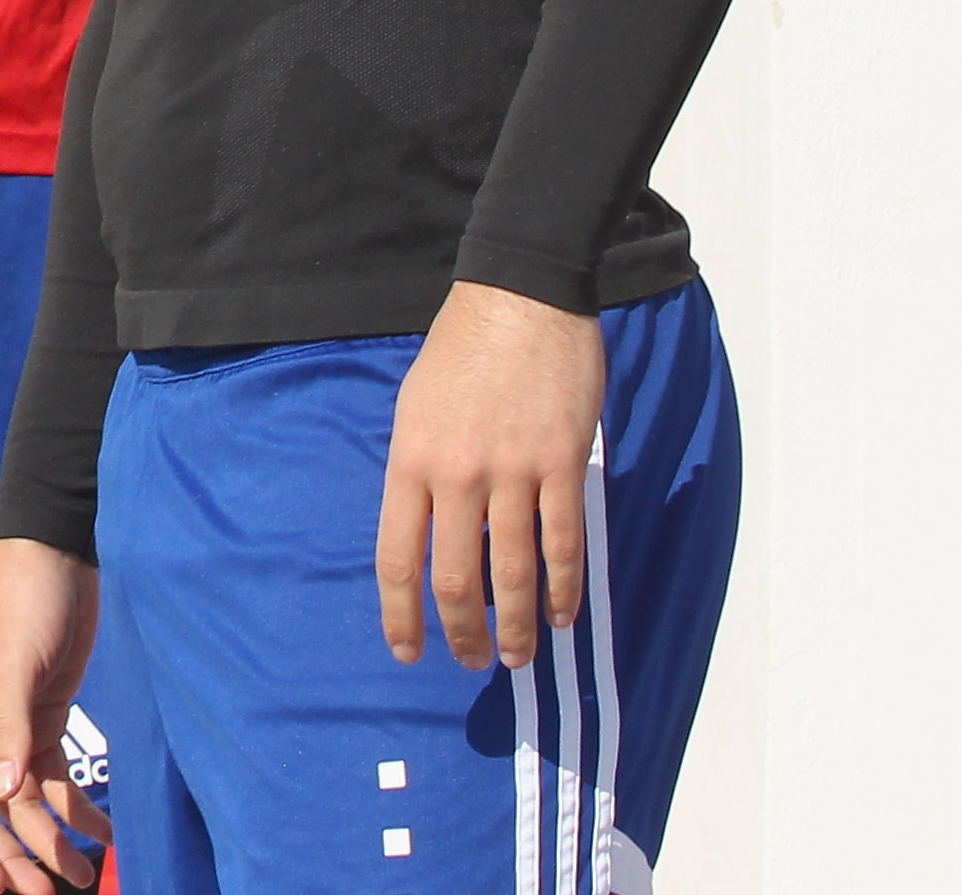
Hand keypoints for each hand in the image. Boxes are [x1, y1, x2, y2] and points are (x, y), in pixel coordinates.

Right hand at [0, 539, 107, 892]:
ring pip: (25, 803)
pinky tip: (106, 832)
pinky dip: (79, 809)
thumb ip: (9, 732)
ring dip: (51, 841)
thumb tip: (8, 798)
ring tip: (86, 878)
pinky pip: (57, 779)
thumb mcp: (13, 665)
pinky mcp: (46, 720)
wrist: (57, 557)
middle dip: (16, 856)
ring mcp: (11, 729)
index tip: (1, 886)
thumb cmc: (21, 604)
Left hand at [377, 279, 604, 668]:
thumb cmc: (460, 352)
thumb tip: (429, 532)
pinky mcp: (561, 464)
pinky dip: (564, 586)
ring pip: (513, 569)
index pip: (398, 556)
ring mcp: (511, 471)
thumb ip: (419, 472)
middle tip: (470, 661)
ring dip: (518, 624)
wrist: (519, 301)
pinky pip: (563, 541)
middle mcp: (455, 474)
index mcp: (410, 460)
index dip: (402, 612)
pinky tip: (563, 613)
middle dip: (461, 631)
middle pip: (455, 576)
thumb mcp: (414, 409)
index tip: (406, 650)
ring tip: (519, 656)